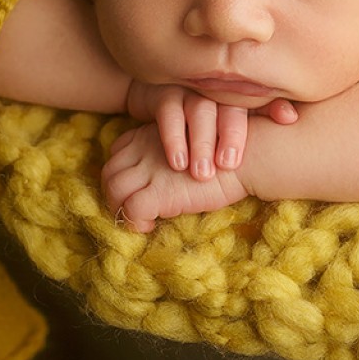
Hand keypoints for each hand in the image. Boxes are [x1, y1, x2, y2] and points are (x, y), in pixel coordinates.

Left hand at [102, 123, 249, 232]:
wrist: (249, 156)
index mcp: (151, 134)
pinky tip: (150, 225)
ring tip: (141, 219)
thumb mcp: (193, 141)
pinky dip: (133, 220)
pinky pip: (131, 208)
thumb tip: (167, 171)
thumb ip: (173, 149)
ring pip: (113, 188)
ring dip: (120, 208)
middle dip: (114, 194)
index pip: (118, 152)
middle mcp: (144, 148)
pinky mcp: (160, 191)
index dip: (122, 173)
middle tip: (133, 210)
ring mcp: (150, 169)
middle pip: (109, 171)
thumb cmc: (228, 150)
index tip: (137, 189)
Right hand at [127, 80, 297, 179]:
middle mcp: (215, 88)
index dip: (273, 106)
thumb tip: (292, 117)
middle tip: (229, 165)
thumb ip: (257, 121)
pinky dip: (174, 138)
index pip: (258, 98)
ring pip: (200, 109)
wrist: (155, 101)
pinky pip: (169, 112)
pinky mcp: (164, 94)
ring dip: (201, 141)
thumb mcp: (226, 123)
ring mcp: (189, 89)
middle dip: (232, 134)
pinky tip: (179, 162)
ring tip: (203, 174)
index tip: (289, 118)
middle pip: (229, 105)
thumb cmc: (200, 118)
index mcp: (236, 95)